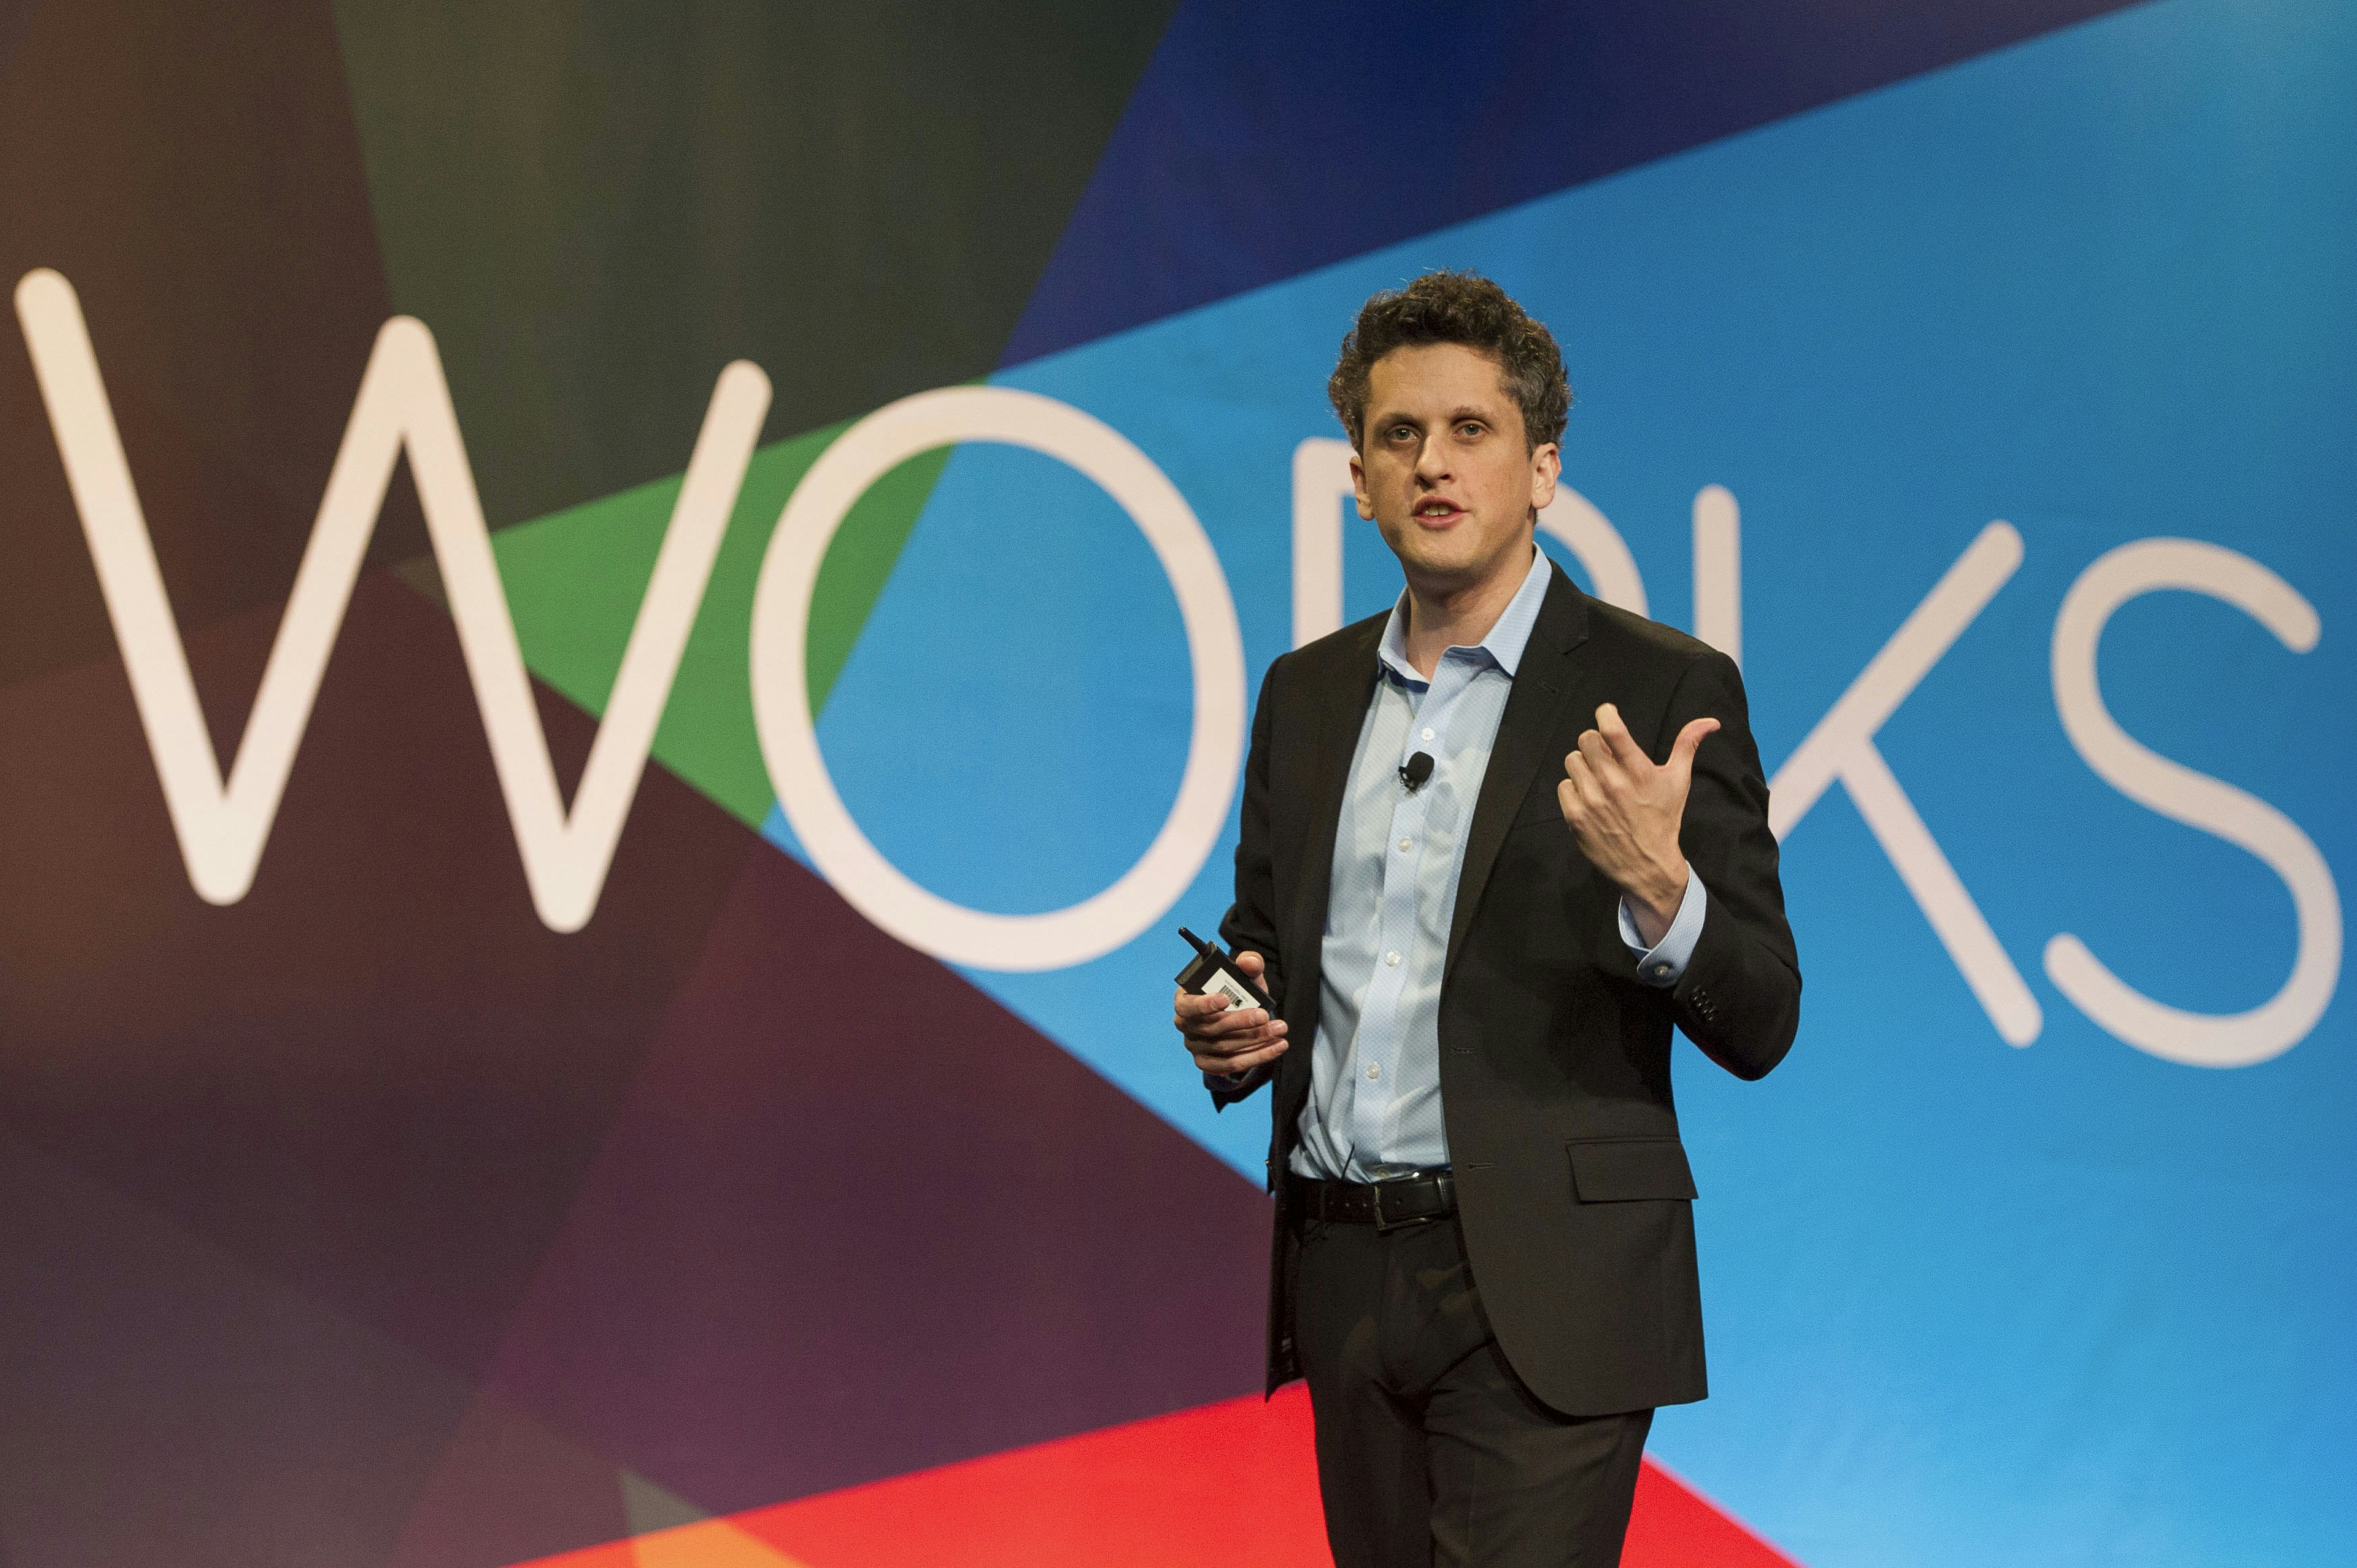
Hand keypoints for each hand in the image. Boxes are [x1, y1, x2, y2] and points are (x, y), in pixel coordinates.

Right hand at [1173, 950, 1286, 1079]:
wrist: (1242, 1018)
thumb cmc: (1239, 992)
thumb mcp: (1245, 976)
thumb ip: (1249, 964)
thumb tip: (1249, 962)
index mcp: (1185, 999)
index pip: (1187, 1005)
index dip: (1203, 1004)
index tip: (1225, 998)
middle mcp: (1185, 1024)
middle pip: (1210, 1027)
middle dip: (1240, 1021)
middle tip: (1264, 1015)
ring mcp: (1194, 1046)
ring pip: (1224, 1047)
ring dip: (1255, 1039)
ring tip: (1279, 1029)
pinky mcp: (1207, 1063)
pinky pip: (1231, 1065)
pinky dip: (1257, 1056)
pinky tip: (1277, 1047)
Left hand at [1557, 702, 1717, 946]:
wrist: (1647, 866)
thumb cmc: (1664, 819)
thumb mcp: (1679, 781)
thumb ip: (1688, 745)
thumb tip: (1711, 721)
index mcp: (1639, 772)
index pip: (1611, 730)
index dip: (1606, 713)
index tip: (1608, 714)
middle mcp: (1613, 784)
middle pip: (1586, 740)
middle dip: (1595, 743)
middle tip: (1606, 755)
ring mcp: (1592, 801)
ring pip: (1572, 760)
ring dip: (1584, 765)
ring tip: (1598, 778)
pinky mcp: (1575, 817)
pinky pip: (1564, 785)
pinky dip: (1574, 789)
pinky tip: (1590, 798)